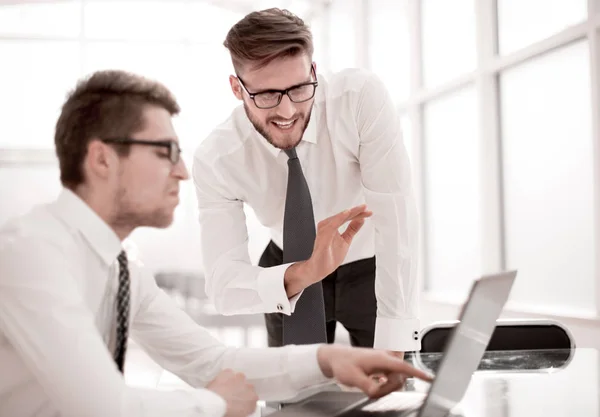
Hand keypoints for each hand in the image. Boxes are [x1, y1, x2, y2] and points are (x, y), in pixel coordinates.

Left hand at [206, 369, 258, 416]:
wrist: (214, 405)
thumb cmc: (226, 412)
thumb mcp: (238, 415)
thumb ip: (243, 409)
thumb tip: (239, 409)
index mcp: (253, 399)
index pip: (253, 399)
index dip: (245, 401)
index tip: (239, 403)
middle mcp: (249, 387)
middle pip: (247, 387)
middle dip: (240, 391)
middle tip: (231, 397)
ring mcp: (239, 378)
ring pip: (239, 378)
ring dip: (234, 383)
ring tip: (225, 390)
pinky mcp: (229, 372)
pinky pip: (228, 373)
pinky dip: (225, 377)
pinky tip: (220, 383)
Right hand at [307, 205, 371, 281]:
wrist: (320, 269)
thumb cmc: (329, 256)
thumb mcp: (346, 240)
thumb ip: (352, 229)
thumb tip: (361, 220)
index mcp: (332, 227)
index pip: (347, 217)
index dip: (358, 214)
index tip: (368, 212)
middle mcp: (327, 226)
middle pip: (344, 215)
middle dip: (356, 211)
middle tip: (366, 208)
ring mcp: (325, 230)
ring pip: (339, 217)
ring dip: (350, 212)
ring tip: (360, 209)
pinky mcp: (324, 235)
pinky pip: (332, 224)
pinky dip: (340, 218)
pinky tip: (347, 213)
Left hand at [317, 345, 431, 398]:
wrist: (335, 358)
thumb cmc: (343, 364)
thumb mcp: (353, 378)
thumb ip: (369, 386)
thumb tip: (378, 393)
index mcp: (381, 358)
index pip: (403, 367)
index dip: (418, 373)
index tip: (429, 378)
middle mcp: (385, 358)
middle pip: (400, 377)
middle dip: (390, 387)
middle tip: (374, 390)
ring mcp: (384, 361)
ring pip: (395, 378)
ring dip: (387, 386)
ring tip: (371, 385)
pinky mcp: (382, 365)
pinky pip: (391, 377)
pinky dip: (386, 384)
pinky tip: (377, 383)